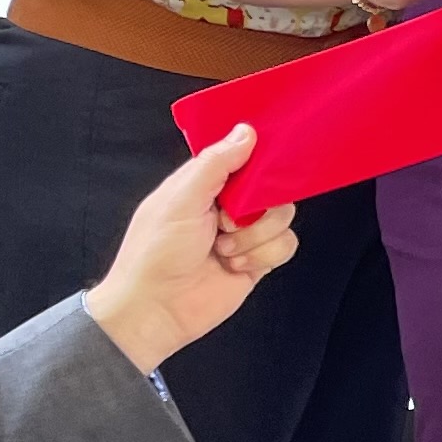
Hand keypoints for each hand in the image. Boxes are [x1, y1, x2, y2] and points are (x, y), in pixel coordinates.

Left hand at [84, 125, 294, 374]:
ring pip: (282, 218)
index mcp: (203, 183)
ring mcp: (244, 234)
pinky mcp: (258, 261)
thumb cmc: (155, 252)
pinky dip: (263, 257)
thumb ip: (216, 163)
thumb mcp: (180, 199)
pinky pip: (285, 246)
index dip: (258, 159)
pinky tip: (235, 266)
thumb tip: (247, 131)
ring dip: (255, 236)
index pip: (243, 157)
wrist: (155, 310)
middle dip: (257, 206)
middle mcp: (227, 205)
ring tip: (223, 251)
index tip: (263, 167)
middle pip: (272, 187)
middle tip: (227, 221)